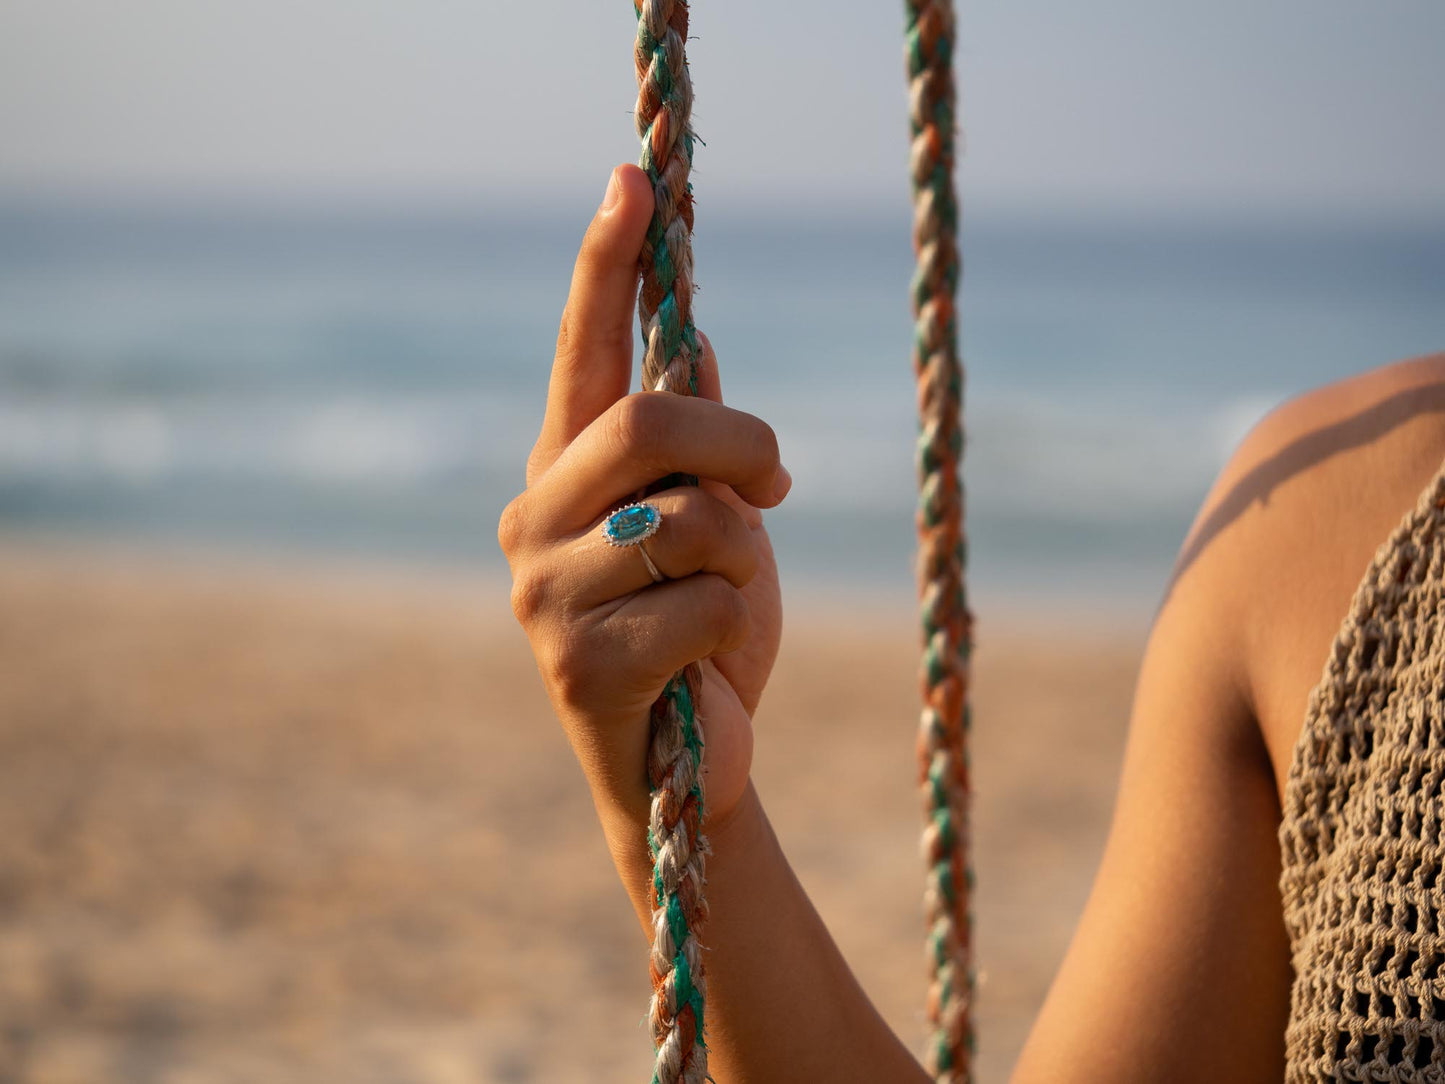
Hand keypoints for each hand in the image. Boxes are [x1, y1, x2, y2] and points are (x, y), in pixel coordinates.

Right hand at [497, 164, 788, 834]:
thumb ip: (695, 443)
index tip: (633, 176)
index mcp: (566, 471)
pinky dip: (737, 624)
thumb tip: (700, 343)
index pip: (583, 350)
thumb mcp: (715, 524)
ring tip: (723, 603)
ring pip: (689, 515)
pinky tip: (704, 666)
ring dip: (743, 556)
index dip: (608, 264)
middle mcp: (534, 516)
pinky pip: (707, 599)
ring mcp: (543, 590)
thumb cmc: (702, 632)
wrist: (689, 765)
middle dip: (738, 443)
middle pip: (646, 420)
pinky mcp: (577, 662)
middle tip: (777, 482)